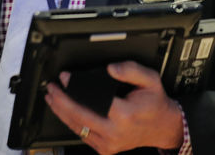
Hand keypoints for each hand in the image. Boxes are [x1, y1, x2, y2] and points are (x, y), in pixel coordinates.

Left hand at [44, 61, 183, 153]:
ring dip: (61, 112)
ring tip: (52, 98)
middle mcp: (115, 133)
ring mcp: (109, 144)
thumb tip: (110, 69)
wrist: (163, 127)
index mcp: (125, 115)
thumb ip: (130, 70)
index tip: (65, 78)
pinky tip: (64, 111)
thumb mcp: (150, 80)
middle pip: (79, 117)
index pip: (92, 100)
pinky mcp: (105, 149)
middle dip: (61, 101)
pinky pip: (83, 135)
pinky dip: (71, 122)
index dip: (75, 88)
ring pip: (77, 128)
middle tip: (52, 88)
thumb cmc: (154, 103)